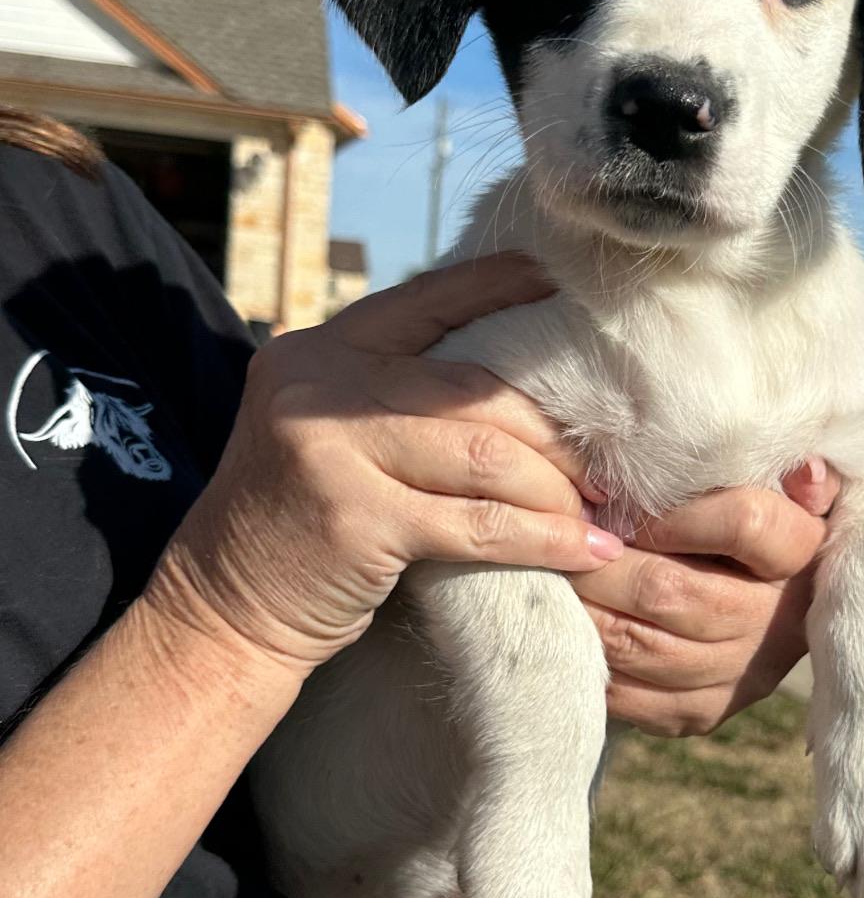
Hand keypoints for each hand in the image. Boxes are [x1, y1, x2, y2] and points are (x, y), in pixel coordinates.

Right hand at [148, 257, 622, 675]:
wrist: (224, 610)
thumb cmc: (301, 524)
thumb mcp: (330, 433)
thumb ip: (394, 392)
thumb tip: (515, 377)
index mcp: (319, 350)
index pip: (427, 300)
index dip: (500, 287)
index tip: (564, 287)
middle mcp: (319, 386)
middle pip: (474, 389)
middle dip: (553, 431)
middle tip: (604, 462)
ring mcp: (331, 450)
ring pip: (486, 456)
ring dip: (556, 489)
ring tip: (601, 510)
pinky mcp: (356, 520)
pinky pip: (478, 526)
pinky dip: (544, 540)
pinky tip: (586, 550)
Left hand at [572, 460, 839, 735]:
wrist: (776, 604)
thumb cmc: (765, 518)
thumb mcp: (787, 483)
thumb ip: (794, 471)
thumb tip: (805, 474)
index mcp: (802, 555)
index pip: (745, 524)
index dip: (675, 511)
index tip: (628, 500)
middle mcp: (777, 624)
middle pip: (669, 590)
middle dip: (600, 562)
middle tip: (558, 535)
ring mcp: (739, 677)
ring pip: (639, 645)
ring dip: (583, 608)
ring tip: (552, 576)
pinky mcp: (702, 713)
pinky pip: (629, 693)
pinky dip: (588, 658)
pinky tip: (567, 625)